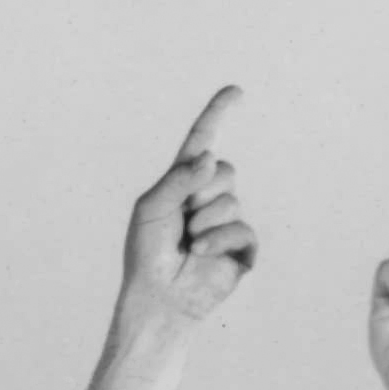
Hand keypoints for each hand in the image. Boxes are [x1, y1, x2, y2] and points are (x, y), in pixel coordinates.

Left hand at [114, 86, 255, 336]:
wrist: (157, 297)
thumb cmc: (147, 254)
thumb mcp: (152, 207)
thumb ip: (179, 178)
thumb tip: (210, 157)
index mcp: (184, 182)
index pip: (203, 140)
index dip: (218, 114)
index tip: (236, 92)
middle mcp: (209, 197)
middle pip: (224, 170)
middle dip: (201, 194)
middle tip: (182, 221)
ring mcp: (227, 222)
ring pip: (231, 200)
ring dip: (205, 222)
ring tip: (189, 243)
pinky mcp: (241, 248)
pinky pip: (241, 229)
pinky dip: (218, 240)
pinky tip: (200, 254)